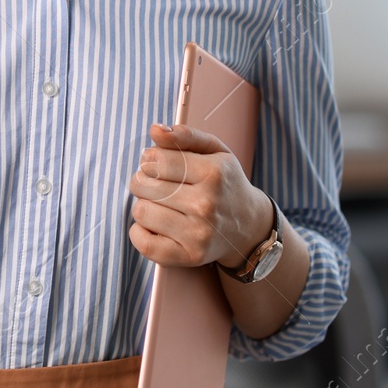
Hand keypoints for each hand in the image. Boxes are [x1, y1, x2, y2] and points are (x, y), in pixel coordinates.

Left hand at [127, 122, 272, 269]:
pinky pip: (143, 243)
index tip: (155, 163)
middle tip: (156, 184)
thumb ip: (185, 135)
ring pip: (141, 211)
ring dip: (144, 205)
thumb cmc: (225, 183)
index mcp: (213, 174)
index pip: (157, 160)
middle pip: (144, 185)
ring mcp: (198, 234)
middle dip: (143, 181)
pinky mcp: (189, 256)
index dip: (149, 159)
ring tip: (160, 204)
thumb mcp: (215, 151)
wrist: (248, 226)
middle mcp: (206, 205)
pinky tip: (154, 224)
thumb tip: (155, 130)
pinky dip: (139, 232)